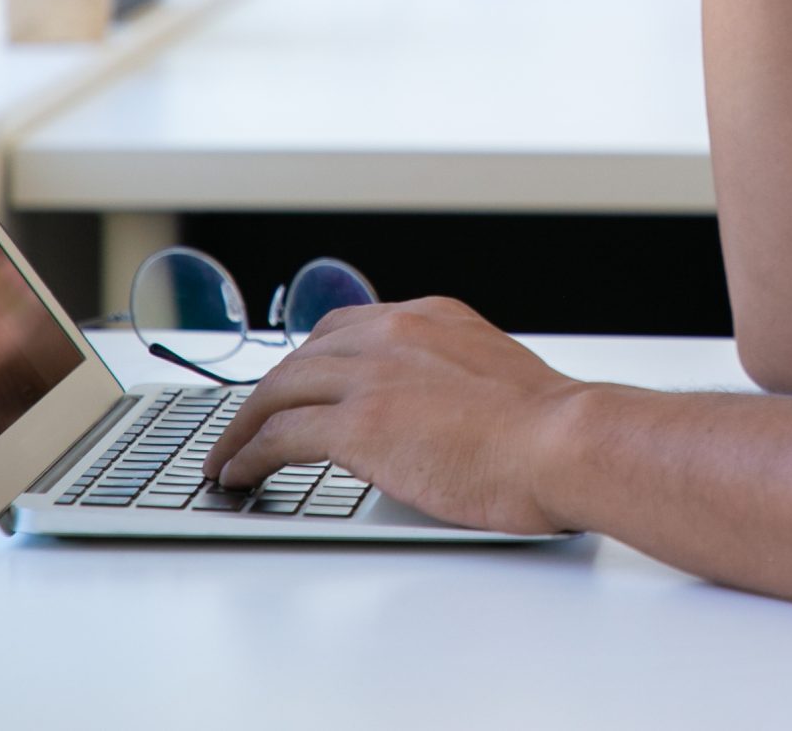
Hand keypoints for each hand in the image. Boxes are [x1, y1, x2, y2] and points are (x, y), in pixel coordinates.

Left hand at [200, 297, 582, 534]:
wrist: (565, 442)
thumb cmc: (551, 430)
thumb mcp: (496, 380)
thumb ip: (455, 383)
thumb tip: (438, 419)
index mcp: (431, 318)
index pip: (348, 327)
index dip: (312, 360)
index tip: (296, 385)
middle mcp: (395, 332)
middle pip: (304, 356)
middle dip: (269, 393)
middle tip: (248, 425)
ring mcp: (373, 374)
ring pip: (279, 389)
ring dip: (244, 425)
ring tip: (227, 456)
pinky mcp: (358, 423)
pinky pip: (280, 434)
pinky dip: (248, 454)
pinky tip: (238, 473)